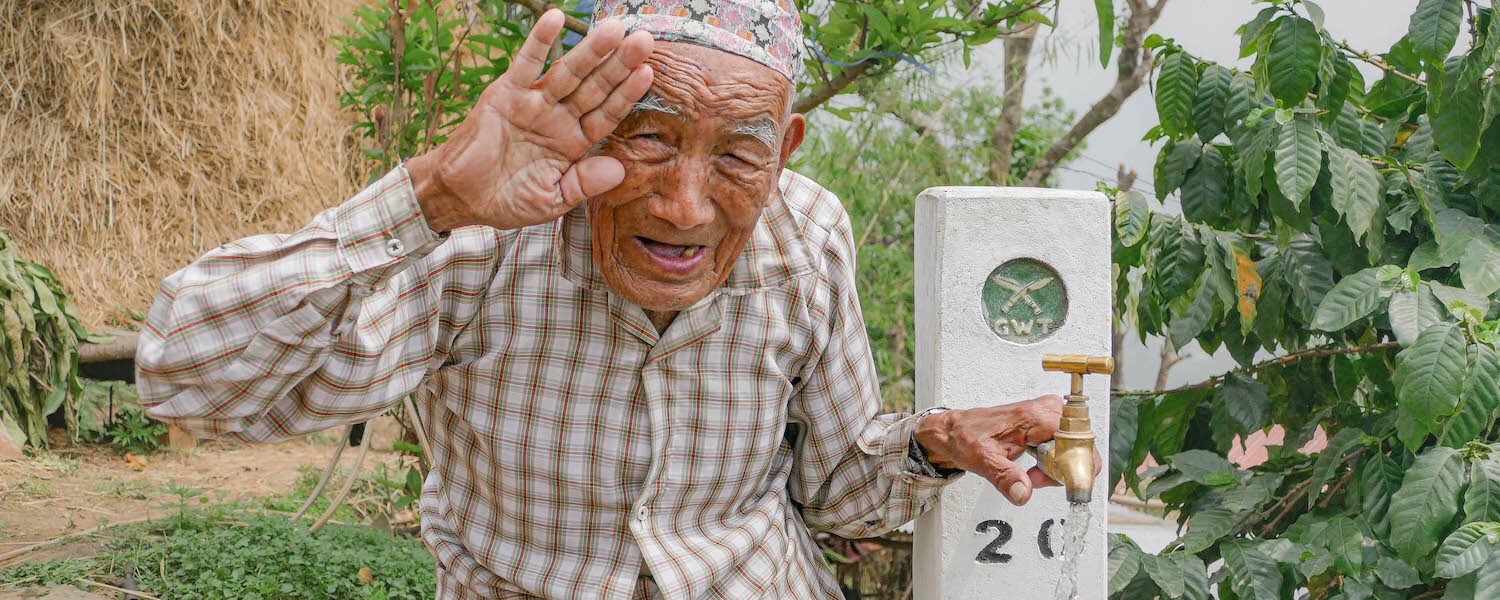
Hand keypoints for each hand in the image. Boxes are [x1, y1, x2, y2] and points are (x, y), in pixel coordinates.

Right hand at [406, 10, 654, 231]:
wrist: (460, 196)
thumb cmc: (506, 200)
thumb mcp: (551, 200)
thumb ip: (583, 185)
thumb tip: (619, 171)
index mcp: (574, 144)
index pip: (607, 115)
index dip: (627, 95)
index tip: (648, 74)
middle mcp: (558, 118)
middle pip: (595, 87)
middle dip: (619, 64)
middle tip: (644, 40)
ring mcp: (534, 103)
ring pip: (568, 72)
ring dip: (590, 50)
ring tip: (614, 29)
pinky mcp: (506, 93)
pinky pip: (526, 63)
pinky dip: (540, 41)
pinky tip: (557, 18)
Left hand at [913, 395, 1102, 505]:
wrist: (956, 430)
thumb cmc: (966, 437)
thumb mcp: (982, 461)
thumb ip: (1005, 478)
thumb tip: (1023, 494)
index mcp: (1034, 416)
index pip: (1077, 441)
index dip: (1070, 467)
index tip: (1051, 481)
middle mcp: (1046, 410)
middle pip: (1080, 446)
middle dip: (1063, 470)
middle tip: (1034, 478)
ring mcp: (1049, 414)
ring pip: (1075, 448)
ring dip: (1058, 468)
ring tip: (1031, 473)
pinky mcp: (1048, 422)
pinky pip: (1066, 447)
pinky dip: (1054, 463)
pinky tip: (1035, 468)